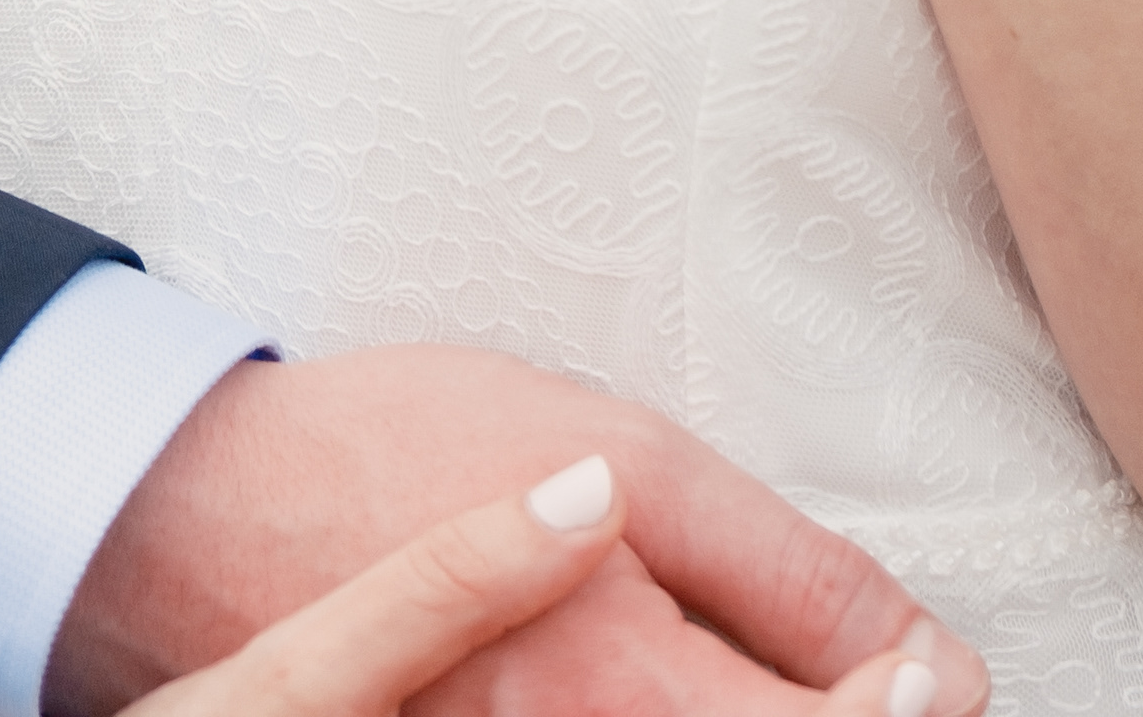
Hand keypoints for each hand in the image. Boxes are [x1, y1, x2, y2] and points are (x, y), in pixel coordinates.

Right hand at [0, 454, 950, 716]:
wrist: (215, 515)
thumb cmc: (413, 452)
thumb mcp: (624, 454)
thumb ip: (786, 569)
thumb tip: (928, 656)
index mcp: (634, 690)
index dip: (916, 705)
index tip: (927, 667)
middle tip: (878, 676)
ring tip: (779, 681)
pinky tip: (694, 694)